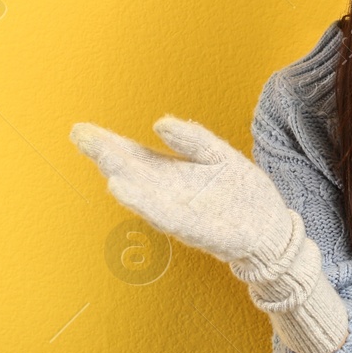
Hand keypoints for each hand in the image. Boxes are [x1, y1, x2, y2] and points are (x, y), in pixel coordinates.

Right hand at [70, 115, 292, 266]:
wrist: (271, 230)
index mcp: (170, 174)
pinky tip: (124, 190)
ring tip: (101, 163)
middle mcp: (167, 194)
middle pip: (131, 171)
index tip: (82, 129)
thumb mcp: (219, 155)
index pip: (133, 155)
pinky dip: (145, 204)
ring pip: (144, 195)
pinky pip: (166, 216)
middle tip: (81, 136)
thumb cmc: (241, 193)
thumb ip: (192, 139)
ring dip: (123, 180)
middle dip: (107, 155)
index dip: (108, 143)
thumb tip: (159, 122)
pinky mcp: (197, 230)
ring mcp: (179, 213)